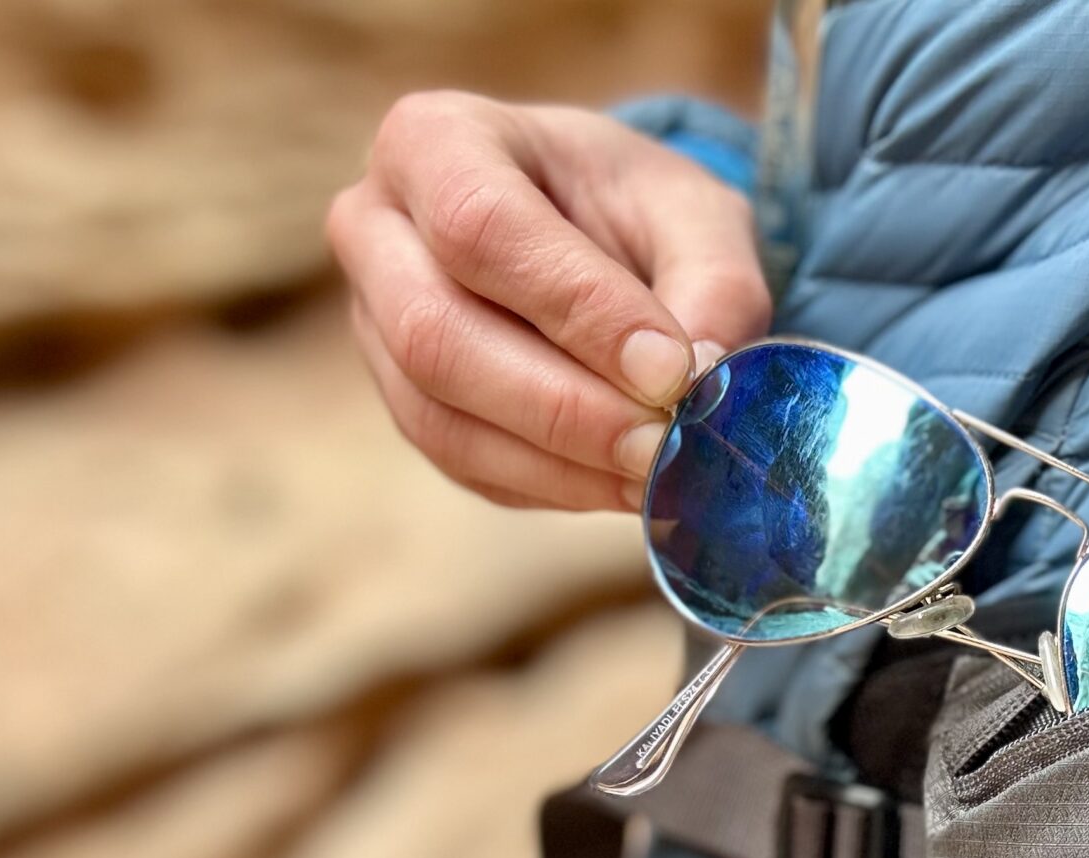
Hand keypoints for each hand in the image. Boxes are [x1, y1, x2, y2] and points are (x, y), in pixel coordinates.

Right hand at [328, 94, 770, 510]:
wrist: (592, 232)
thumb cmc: (634, 205)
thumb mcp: (697, 214)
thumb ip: (715, 287)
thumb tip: (697, 382)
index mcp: (433, 141)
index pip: (480, 227)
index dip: (577, 310)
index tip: (670, 372)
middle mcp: (374, 229)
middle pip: (436, 335)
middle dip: (564, 407)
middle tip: (663, 444)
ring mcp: (374, 325)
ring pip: (440, 418)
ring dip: (560, 463)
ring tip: (657, 473)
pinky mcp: (404, 403)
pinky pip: (463, 463)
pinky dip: (553, 485)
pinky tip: (623, 482)